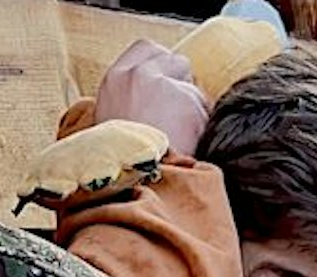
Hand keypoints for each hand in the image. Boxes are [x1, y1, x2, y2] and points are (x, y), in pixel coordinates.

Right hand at [96, 40, 209, 157]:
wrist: (130, 188)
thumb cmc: (120, 167)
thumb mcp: (112, 127)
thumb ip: (129, 102)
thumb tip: (154, 95)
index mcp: (113, 81)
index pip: (145, 49)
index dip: (160, 67)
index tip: (163, 89)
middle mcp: (137, 75)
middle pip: (174, 60)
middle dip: (179, 84)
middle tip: (174, 117)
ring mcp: (163, 85)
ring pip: (192, 82)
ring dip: (191, 104)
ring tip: (179, 136)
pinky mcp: (187, 101)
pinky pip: (204, 106)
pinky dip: (201, 124)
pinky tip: (188, 145)